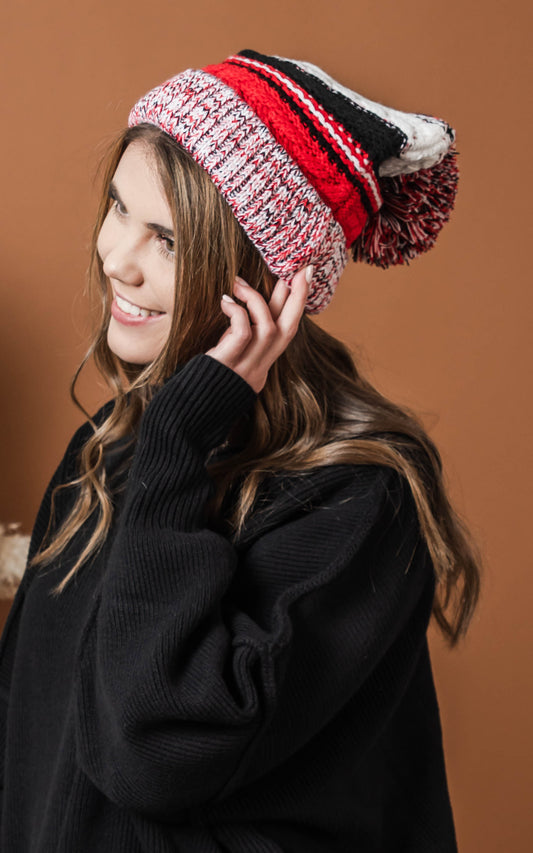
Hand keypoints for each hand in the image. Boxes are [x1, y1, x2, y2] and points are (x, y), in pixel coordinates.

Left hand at [205, 266, 311, 393]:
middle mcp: (261, 365)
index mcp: (264, 362)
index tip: (304, 274)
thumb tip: (246, 305)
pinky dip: (237, 312)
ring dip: (256, 300)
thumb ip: (243, 336)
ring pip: (268, 328)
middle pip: (290, 328)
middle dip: (299, 296)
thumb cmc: (207, 380)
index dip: (298, 304)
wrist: (192, 412)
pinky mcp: (228, 363)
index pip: (288, 329)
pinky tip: (225, 301)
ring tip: (239, 283)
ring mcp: (246, 366)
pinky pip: (243, 334)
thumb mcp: (232, 356)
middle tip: (300, 268)